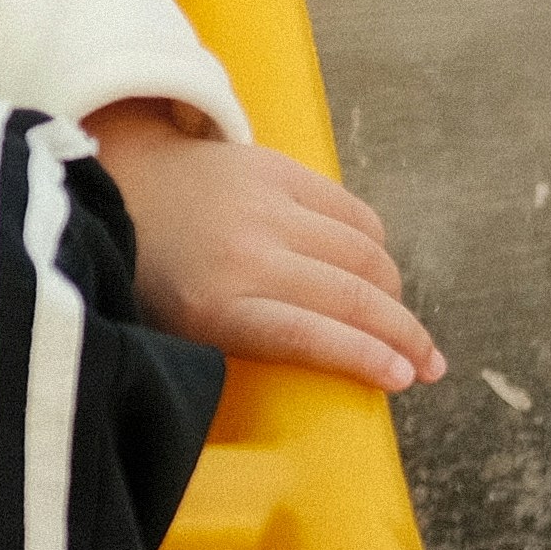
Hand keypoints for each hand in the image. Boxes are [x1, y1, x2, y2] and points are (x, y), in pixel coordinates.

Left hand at [86, 105, 441, 393]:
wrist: (121, 183)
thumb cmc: (153, 274)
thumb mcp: (182, 329)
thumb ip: (249, 346)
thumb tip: (339, 368)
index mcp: (214, 307)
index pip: (310, 337)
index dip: (367, 359)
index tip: (403, 379)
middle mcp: (245, 255)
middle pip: (351, 299)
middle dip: (404, 337)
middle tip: (429, 365)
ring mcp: (265, 207)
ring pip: (365, 255)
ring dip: (396, 295)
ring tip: (404, 324)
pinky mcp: (277, 169)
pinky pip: (354, 213)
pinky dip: (376, 246)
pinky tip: (378, 272)